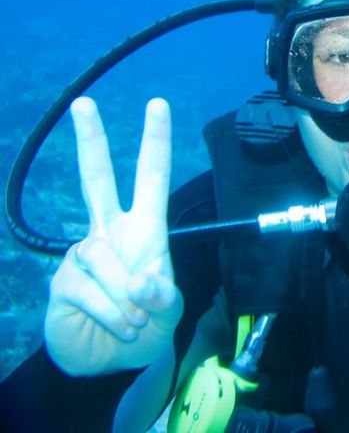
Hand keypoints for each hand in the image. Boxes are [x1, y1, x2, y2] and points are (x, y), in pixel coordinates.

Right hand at [45, 97, 182, 375]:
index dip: (155, 143)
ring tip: (132, 320)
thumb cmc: (144, 325)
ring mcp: (83, 255)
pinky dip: (110, 312)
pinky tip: (117, 324)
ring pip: (101, 258)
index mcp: (144, 229)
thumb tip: (138, 279)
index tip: (157, 105)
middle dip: (91, 142)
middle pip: (97, 179)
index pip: (150, 179)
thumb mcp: (167, 311)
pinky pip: (87, 288)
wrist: (108, 362)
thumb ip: (162, 295)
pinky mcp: (63, 282)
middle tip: (84, 103)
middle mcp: (110, 232)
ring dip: (123, 297)